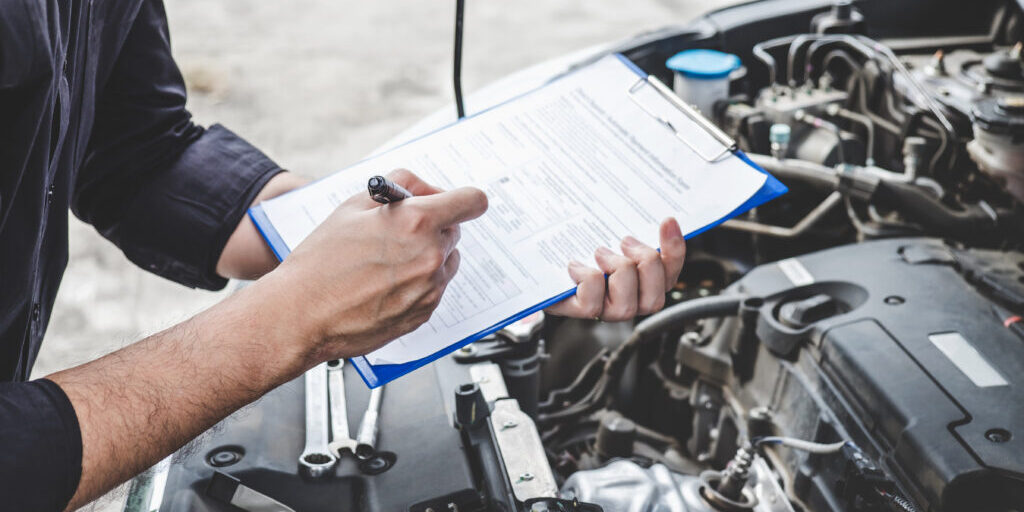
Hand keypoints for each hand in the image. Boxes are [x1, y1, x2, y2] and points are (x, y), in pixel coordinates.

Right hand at [263, 169, 487, 360]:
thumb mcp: (354, 205)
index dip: (464, 199)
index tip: (457, 202)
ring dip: (427, 255)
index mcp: (417, 222)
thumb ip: (398, 186)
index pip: (471, 201)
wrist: (301, 315)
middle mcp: (431, 255)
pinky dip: (417, 282)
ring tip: (386, 262)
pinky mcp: (424, 313)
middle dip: (432, 226)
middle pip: (454, 230)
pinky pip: (434, 288)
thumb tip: (424, 188)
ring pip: (446, 260)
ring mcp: (430, 288)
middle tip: (398, 232)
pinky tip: (384, 284)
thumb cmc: (320, 262)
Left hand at [545, 218, 685, 320]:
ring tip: (600, 252)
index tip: (667, 220)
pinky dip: (586, 278)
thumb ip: (629, 224)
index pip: (671, 273)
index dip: (674, 249)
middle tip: (625, 242)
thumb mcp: (608, 229)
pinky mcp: (579, 311)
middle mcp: (628, 301)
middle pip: (655, 298)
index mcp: (643, 281)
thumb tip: (648, 205)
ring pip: (626, 306)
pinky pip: (591, 304)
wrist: (541, 258)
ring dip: (616, 271)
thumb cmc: (579, 241)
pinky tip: (576, 265)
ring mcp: (604, 310)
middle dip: (645, 264)